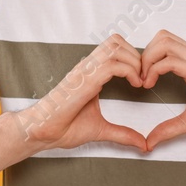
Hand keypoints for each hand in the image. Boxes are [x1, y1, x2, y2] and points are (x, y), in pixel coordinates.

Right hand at [15, 35, 148, 151]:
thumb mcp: (101, 129)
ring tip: (139, 81)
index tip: (142, 78)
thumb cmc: (63, 127)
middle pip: (116, 41)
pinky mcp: (84, 81)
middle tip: (144, 77)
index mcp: (90, 72)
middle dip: (137, 55)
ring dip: (134, 61)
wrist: (41, 132)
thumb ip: (122, 133)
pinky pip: (111, 65)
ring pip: (115, 47)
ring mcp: (84, 72)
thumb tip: (142, 144)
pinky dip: (129, 71)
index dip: (133, 57)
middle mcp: (87, 67)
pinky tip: (135, 85)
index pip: (114, 47)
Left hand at [138, 30, 185, 150]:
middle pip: (162, 36)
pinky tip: (150, 85)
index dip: (147, 58)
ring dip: (147, 59)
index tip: (142, 81)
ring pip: (164, 42)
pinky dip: (154, 70)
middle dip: (144, 54)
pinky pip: (171, 61)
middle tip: (140, 77)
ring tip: (144, 80)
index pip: (165, 44)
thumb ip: (169, 128)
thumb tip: (151, 140)